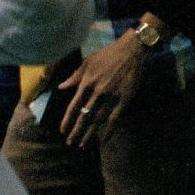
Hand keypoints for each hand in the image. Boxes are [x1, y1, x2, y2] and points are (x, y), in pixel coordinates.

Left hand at [58, 31, 148, 148]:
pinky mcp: (125, 99)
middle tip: (70, 143)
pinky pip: (115, 118)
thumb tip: (61, 87)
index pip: (74, 106)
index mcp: (87, 82)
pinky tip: (104, 139)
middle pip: (85, 116)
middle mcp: (97, 92)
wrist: (133, 50)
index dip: (68, 119)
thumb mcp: (88, 61)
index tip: (63, 130)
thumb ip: (75, 76)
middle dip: (76, 131)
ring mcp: (112, 97)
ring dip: (90, 134)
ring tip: (83, 145)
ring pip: (98, 120)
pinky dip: (109, 130)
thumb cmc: (109, 54)